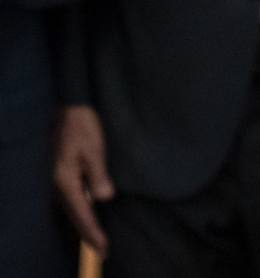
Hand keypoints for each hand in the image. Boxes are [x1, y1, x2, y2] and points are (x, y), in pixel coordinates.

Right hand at [53, 105, 113, 255]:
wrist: (68, 107)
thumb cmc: (82, 125)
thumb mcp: (94, 148)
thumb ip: (98, 174)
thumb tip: (103, 198)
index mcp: (65, 180)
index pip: (81, 213)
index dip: (93, 233)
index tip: (104, 249)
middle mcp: (57, 185)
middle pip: (74, 216)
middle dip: (88, 234)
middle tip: (103, 250)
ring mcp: (56, 180)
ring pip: (71, 209)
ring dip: (84, 223)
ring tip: (97, 239)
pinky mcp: (60, 174)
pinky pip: (70, 199)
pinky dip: (80, 210)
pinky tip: (88, 215)